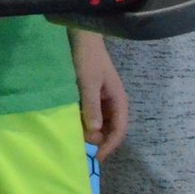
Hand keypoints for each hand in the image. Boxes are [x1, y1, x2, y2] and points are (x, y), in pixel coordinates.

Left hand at [70, 31, 127, 158]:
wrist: (81, 37)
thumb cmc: (87, 59)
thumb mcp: (88, 83)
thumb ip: (91, 106)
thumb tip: (94, 133)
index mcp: (119, 101)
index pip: (119, 130)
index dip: (110, 145)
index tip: (97, 156)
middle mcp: (113, 103)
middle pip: (111, 129)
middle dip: (100, 142)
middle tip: (84, 152)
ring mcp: (103, 100)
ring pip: (101, 124)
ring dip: (92, 134)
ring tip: (78, 143)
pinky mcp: (93, 96)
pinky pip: (92, 115)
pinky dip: (86, 124)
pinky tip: (75, 128)